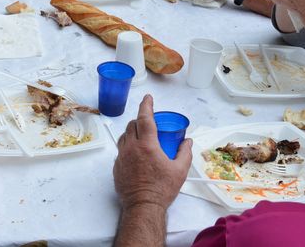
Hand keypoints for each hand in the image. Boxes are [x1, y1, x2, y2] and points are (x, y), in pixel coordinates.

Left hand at [113, 95, 191, 209]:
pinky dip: (128, 146)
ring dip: (132, 132)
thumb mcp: (180, 170)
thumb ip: (185, 153)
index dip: (146, 105)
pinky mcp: (116, 167)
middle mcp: (131, 148)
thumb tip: (188, 142)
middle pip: (132, 125)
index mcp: (147, 145)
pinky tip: (136, 154)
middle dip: (140, 119)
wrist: (143, 207)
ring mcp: (121, 157)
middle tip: (149, 122)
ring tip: (142, 136)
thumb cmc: (162, 189)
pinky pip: (120, 150)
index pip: (145, 118)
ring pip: (124, 136)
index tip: (148, 98)